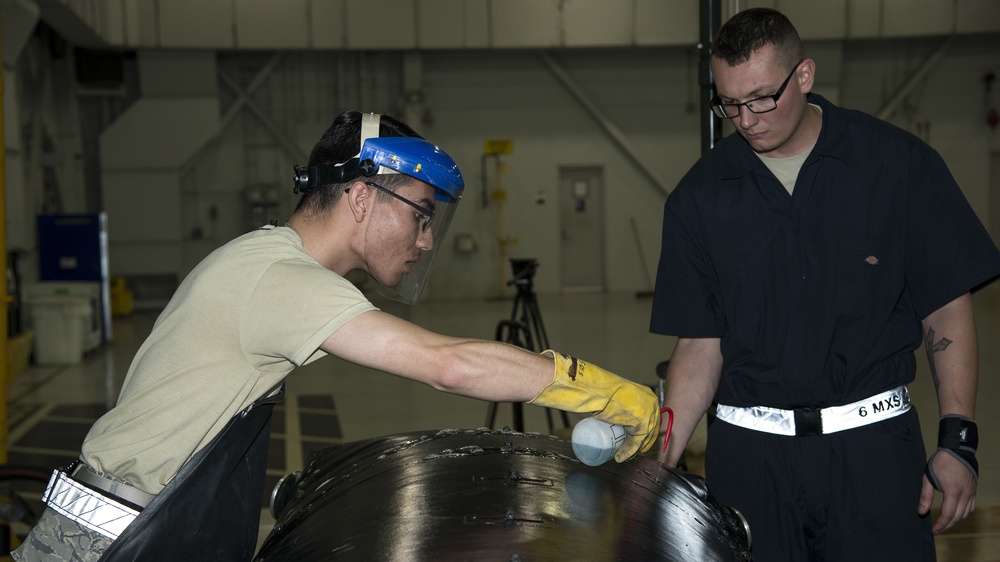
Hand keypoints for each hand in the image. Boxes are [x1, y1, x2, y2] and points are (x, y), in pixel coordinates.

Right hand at [529, 350, 659, 461]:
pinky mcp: (643, 424)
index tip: (638, 440)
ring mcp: (649, 414)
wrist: (599, 390)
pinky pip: (636, 442)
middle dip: (642, 443)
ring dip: (634, 450)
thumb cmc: (604, 390)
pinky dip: (627, 452)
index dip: (646, 431)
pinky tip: (620, 456)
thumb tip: (620, 416)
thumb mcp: (620, 396)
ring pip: (644, 438)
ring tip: (623, 454)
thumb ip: (625, 404)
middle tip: (631, 450)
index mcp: (649, 396)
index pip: (652, 418)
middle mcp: (652, 404)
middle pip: (651, 429)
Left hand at [918, 451, 976, 533]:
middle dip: (947, 525)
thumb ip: (925, 496)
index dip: (940, 524)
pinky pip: (971, 507)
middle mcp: (965, 494)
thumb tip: (921, 512)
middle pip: (958, 517)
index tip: (934, 530)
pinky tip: (956, 515)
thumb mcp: (928, 477)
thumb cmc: (941, 462)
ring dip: (955, 521)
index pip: (948, 514)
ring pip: (966, 513)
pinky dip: (964, 514)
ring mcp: (971, 492)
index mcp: (953, 491)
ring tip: (945, 524)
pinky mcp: (973, 490)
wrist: (956, 450)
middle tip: (937, 530)